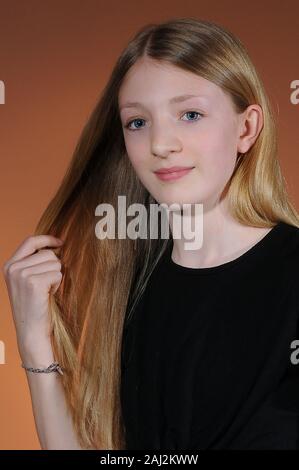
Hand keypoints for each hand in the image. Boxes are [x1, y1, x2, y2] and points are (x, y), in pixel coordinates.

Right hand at [2, 235, 63, 355]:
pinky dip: (58, 285)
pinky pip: (58, 274)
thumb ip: (34, 262)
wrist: (31, 331)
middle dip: (54, 268)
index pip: (30, 241)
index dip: (47, 239)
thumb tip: (55, 245)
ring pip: (55, 263)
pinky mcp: (33, 283)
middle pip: (47, 253)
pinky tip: (49, 296)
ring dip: (56, 277)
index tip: (60, 242)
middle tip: (47, 286)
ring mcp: (21, 275)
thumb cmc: (35, 307)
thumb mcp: (27, 280)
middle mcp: (13, 268)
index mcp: (9, 265)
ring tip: (46, 292)